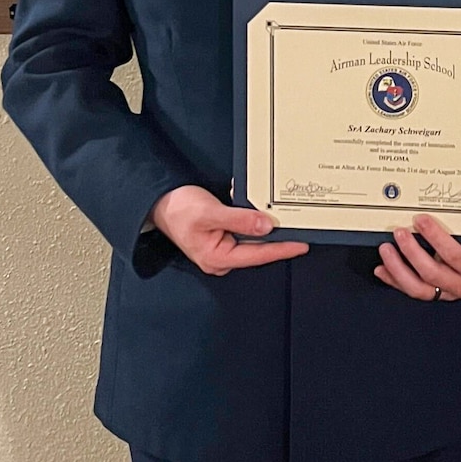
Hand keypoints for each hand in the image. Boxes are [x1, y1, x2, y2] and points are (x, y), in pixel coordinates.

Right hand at [150, 185, 308, 275]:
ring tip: (278, 213)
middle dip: (275, 234)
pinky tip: (255, 207)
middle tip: (297, 223)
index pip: (258, 255)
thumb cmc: (177, 209)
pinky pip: (243, 231)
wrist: (158, 202)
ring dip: (262, 224)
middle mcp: (221, 259)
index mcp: (218, 259)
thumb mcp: (210, 212)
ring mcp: (221, 249)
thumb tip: (266, 226)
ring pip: (251, 238)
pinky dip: (251, 219)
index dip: (282, 248)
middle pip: (257, 248)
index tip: (302, 244)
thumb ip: (239, 219)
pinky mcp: (222, 239)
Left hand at [374, 214, 460, 302]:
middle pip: (432, 273)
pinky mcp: (434, 295)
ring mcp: (447, 292)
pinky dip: (394, 280)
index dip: (435, 237)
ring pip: (418, 288)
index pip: (455, 255)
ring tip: (387, 249)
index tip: (421, 220)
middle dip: (411, 251)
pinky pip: (411, 291)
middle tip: (400, 233)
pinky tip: (383, 269)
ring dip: (398, 268)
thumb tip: (440, 204)